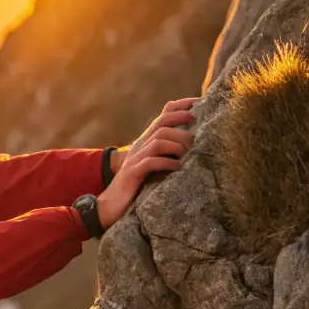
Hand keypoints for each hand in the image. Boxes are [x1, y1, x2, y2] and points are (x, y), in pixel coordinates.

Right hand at [98, 97, 196, 229]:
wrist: (110, 206)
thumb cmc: (135, 188)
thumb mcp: (153, 167)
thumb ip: (167, 156)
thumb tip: (193, 150)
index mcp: (146, 142)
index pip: (163, 116)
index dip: (180, 106)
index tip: (198, 102)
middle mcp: (140, 146)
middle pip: (161, 124)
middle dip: (181, 120)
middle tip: (197, 126)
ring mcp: (135, 159)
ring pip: (158, 141)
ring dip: (176, 145)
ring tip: (187, 154)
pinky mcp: (132, 173)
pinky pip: (150, 162)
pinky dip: (167, 163)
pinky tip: (177, 168)